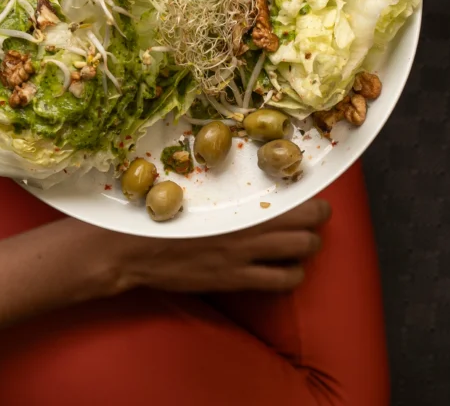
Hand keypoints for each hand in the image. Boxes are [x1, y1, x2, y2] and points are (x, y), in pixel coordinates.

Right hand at [95, 199, 331, 294]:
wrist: (133, 248)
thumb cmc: (160, 212)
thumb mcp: (194, 190)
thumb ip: (222, 186)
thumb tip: (237, 170)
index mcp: (239, 200)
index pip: (295, 195)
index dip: (312, 196)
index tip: (311, 194)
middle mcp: (250, 226)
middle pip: (309, 223)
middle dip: (315, 221)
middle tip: (309, 219)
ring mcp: (246, 255)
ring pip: (303, 251)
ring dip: (306, 247)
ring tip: (298, 245)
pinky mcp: (236, 279)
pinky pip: (282, 280)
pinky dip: (290, 275)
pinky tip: (281, 270)